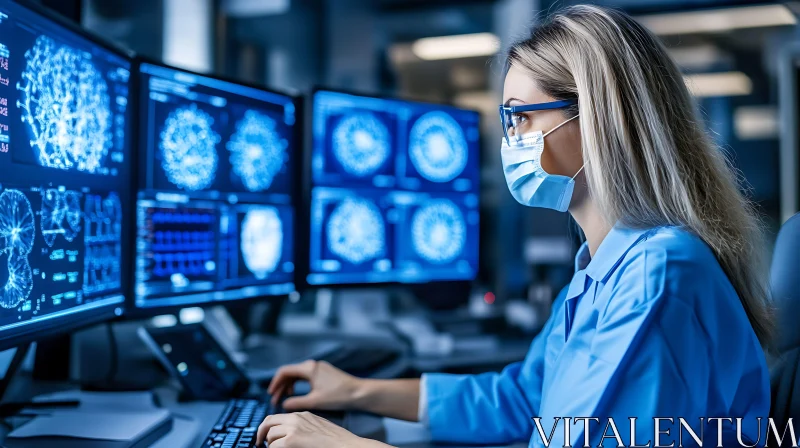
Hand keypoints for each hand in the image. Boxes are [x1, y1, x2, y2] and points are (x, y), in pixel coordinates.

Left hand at [256, 412, 372, 447]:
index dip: (269, 427)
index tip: (266, 436)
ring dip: (270, 444)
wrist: (348, 446)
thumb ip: (304, 428)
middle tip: (260, 443)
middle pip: (268, 421)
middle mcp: (297, 418)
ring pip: (270, 435)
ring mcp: (294, 428)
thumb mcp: (319, 429)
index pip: (278, 417)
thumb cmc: (338, 442)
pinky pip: (274, 446)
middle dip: (262, 433)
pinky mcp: (293, 440)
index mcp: (304, 415)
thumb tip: (289, 436)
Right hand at [267, 360, 360, 410]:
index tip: (270, 394)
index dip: (275, 382)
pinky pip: (306, 376)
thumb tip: (283, 404)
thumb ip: (296, 402)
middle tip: (275, 400)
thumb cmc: (338, 396)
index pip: (284, 371)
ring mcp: (319, 368)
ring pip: (298, 374)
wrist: (359, 393)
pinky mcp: (324, 372)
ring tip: (286, 398)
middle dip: (281, 386)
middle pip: (290, 373)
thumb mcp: (314, 401)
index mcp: (309, 368)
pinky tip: (299, 394)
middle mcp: (313, 365)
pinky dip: (299, 384)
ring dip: (290, 386)